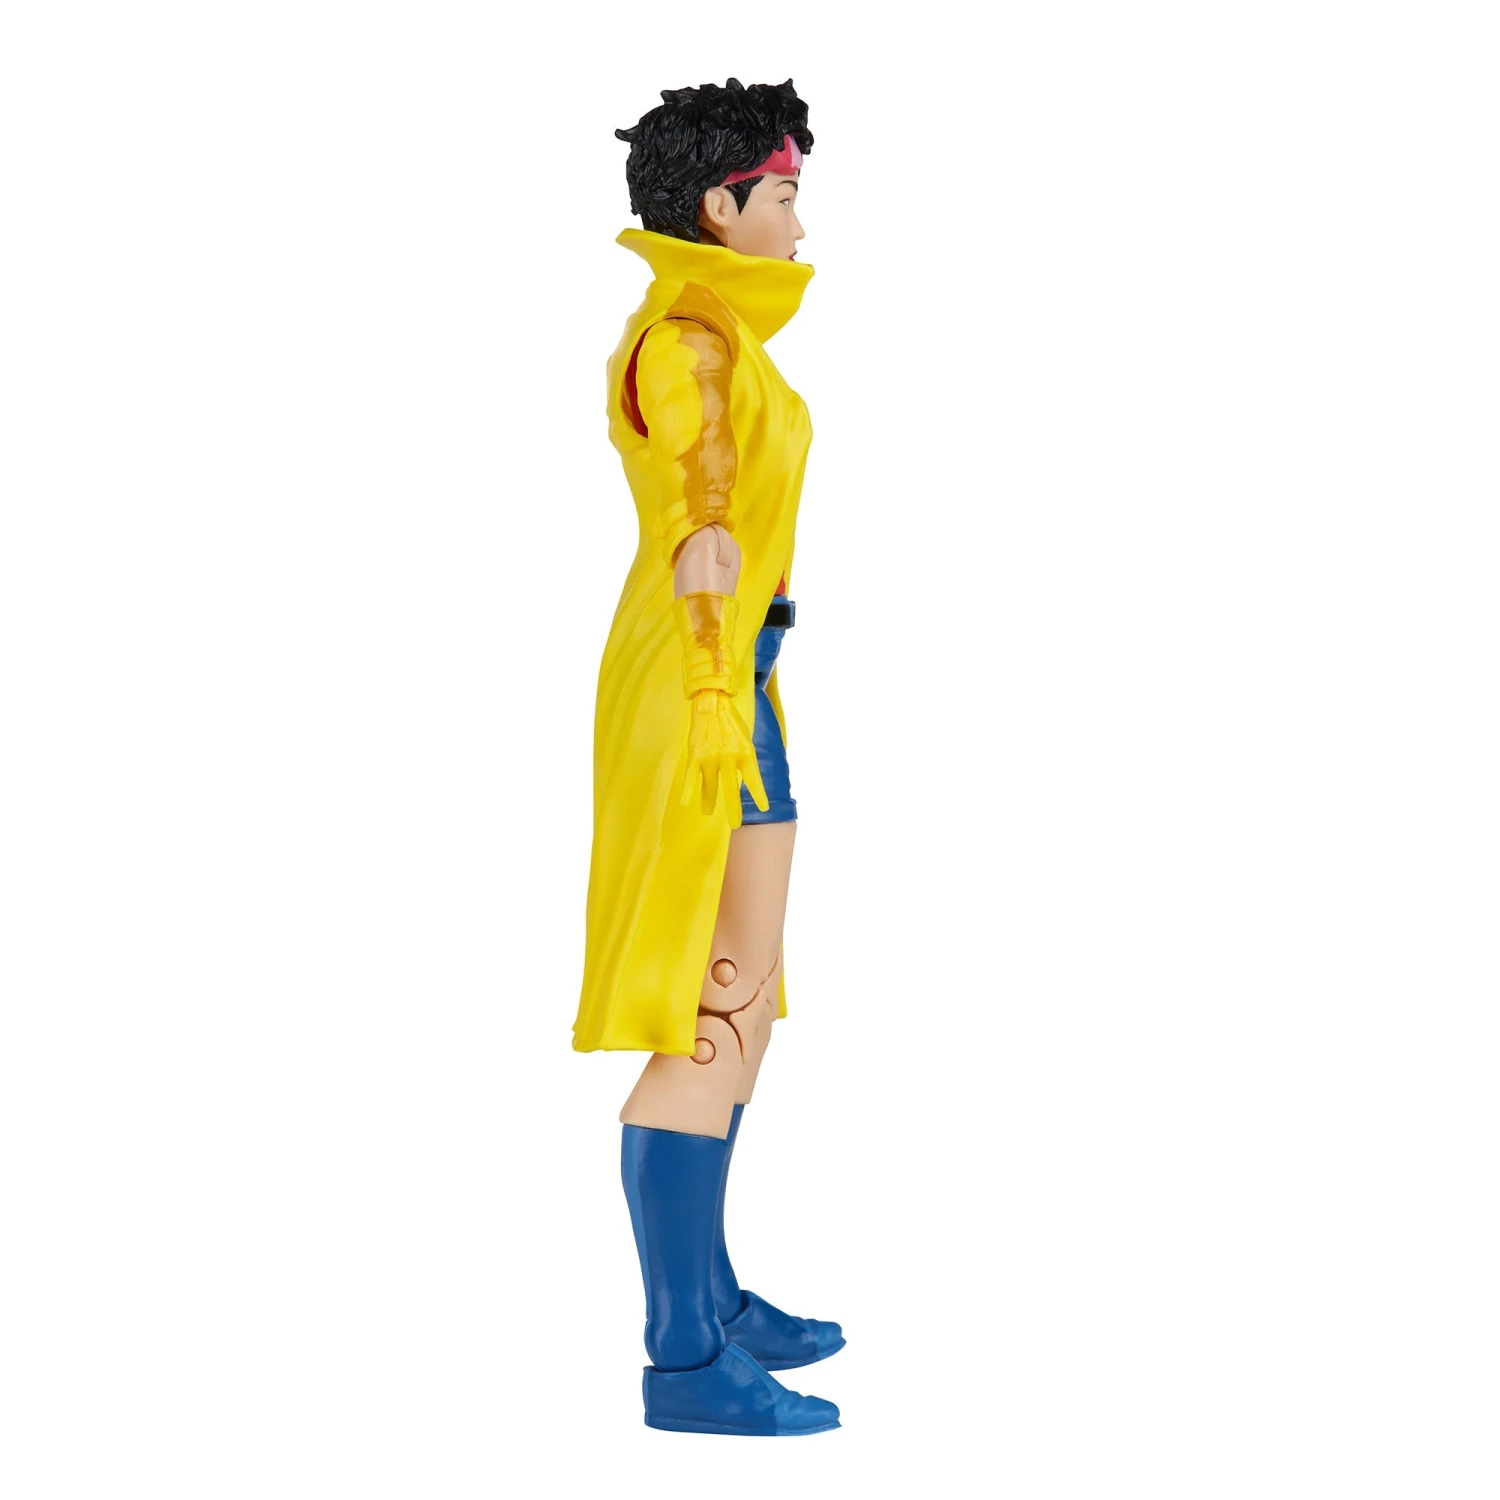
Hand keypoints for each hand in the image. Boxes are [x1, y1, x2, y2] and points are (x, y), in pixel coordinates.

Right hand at [679, 690, 769, 827]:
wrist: (712, 702)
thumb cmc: (731, 720)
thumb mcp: (746, 738)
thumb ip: (745, 756)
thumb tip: (744, 773)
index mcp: (745, 753)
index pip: (753, 778)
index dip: (758, 794)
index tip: (763, 808)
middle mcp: (729, 758)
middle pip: (731, 788)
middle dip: (733, 807)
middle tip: (736, 824)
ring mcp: (711, 757)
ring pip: (710, 785)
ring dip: (709, 800)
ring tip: (707, 812)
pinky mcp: (696, 754)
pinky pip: (691, 776)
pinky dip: (688, 789)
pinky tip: (685, 802)